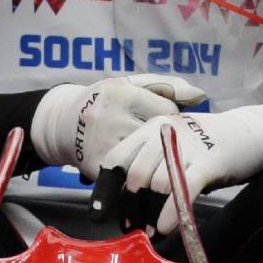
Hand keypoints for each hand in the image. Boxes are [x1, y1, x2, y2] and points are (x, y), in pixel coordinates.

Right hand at [30, 74, 206, 180]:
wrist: (61, 122)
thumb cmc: (106, 100)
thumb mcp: (132, 83)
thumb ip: (167, 86)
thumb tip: (201, 95)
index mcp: (123, 94)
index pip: (166, 112)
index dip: (173, 121)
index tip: (169, 125)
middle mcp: (111, 118)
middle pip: (157, 138)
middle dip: (167, 145)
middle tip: (168, 147)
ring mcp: (102, 143)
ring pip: (144, 161)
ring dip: (156, 165)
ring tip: (161, 164)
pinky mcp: (95, 165)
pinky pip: (127, 178)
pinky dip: (138, 179)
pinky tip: (143, 176)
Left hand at [90, 104, 262, 235]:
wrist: (250, 132)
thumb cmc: (207, 145)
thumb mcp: (174, 145)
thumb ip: (151, 163)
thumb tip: (127, 200)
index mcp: (152, 128)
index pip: (117, 158)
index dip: (105, 189)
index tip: (99, 214)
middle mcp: (166, 132)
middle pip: (135, 175)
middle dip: (130, 208)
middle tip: (133, 229)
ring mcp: (188, 145)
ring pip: (157, 183)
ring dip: (151, 215)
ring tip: (152, 233)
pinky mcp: (209, 160)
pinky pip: (183, 189)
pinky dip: (172, 212)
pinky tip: (167, 228)